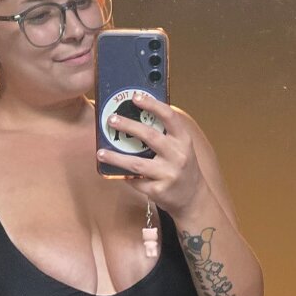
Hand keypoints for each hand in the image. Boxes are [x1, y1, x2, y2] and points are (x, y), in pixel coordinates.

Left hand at [96, 91, 208, 214]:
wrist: (193, 199)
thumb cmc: (183, 168)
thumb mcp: (181, 148)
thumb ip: (165, 135)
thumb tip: (136, 117)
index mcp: (183, 140)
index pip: (169, 117)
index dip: (152, 105)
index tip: (135, 97)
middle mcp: (178, 156)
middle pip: (150, 136)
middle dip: (128, 126)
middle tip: (111, 120)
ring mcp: (169, 174)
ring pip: (136, 164)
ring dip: (116, 157)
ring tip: (101, 153)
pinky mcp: (159, 191)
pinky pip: (136, 181)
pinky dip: (125, 176)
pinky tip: (115, 172)